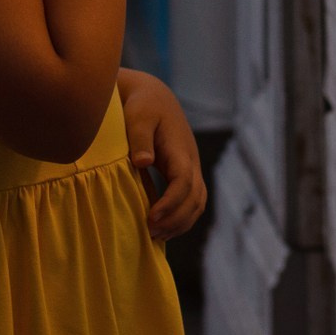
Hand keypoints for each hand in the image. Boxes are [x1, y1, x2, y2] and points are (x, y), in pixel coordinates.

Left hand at [120, 71, 206, 240]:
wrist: (155, 98)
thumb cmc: (142, 106)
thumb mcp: (137, 117)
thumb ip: (140, 139)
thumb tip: (143, 162)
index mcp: (180, 149)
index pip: (184, 182)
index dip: (171, 203)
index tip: (151, 218)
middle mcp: (191, 161)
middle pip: (195, 198)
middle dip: (175, 219)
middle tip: (149, 233)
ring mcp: (191, 168)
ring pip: (198, 203)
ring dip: (180, 222)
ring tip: (154, 236)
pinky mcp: (186, 174)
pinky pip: (192, 201)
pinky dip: (181, 218)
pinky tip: (161, 228)